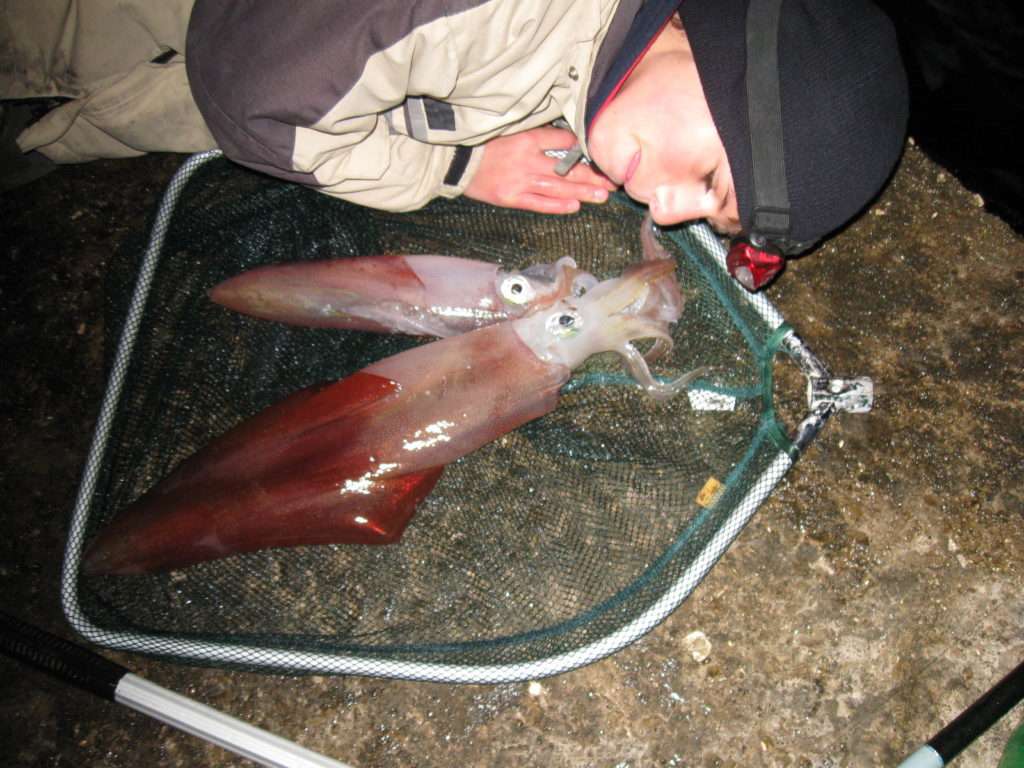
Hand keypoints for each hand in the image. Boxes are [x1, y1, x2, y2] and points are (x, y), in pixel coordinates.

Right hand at [463, 126, 617, 214]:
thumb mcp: (509, 130)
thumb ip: (534, 136)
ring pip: (558, 188)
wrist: (454, 162)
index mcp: (527, 138)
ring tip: (602, 196)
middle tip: (612, 182)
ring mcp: (520, 181)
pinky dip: (558, 205)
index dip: (581, 149)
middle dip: (592, 176)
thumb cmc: (482, 145)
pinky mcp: (511, 198)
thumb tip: (563, 141)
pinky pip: (539, 203)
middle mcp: (527, 160)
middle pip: (567, 169)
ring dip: (582, 192)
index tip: (598, 154)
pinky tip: (575, 206)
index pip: (563, 141)